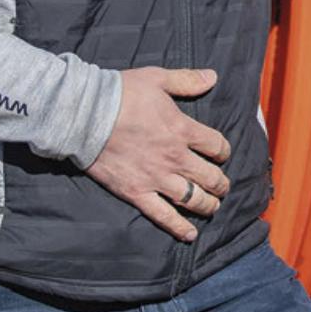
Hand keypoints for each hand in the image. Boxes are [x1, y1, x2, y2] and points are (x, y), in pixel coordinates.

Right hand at [85, 67, 231, 242]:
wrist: (86, 116)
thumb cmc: (121, 94)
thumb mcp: (158, 78)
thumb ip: (187, 80)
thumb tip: (212, 77)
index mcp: (183, 130)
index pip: (217, 145)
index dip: (223, 151)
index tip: (221, 154)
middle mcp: (175, 158)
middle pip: (210, 176)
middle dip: (221, 183)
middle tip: (222, 187)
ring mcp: (156, 178)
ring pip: (192, 198)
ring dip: (208, 205)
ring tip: (213, 207)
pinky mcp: (137, 193)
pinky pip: (163, 216)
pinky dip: (179, 227)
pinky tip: (190, 234)